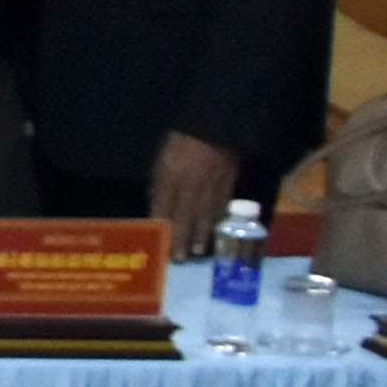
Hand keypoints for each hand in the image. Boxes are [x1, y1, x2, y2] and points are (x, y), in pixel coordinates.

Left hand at [152, 133, 240, 257]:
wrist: (214, 128)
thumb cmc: (181, 144)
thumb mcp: (162, 162)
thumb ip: (159, 186)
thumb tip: (158, 209)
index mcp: (170, 177)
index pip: (164, 207)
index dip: (162, 227)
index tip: (160, 244)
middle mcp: (190, 185)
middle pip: (184, 217)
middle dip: (181, 238)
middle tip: (179, 258)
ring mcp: (210, 187)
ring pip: (204, 216)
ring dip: (200, 236)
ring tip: (196, 252)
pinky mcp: (227, 186)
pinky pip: (221, 209)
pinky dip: (217, 224)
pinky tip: (215, 234)